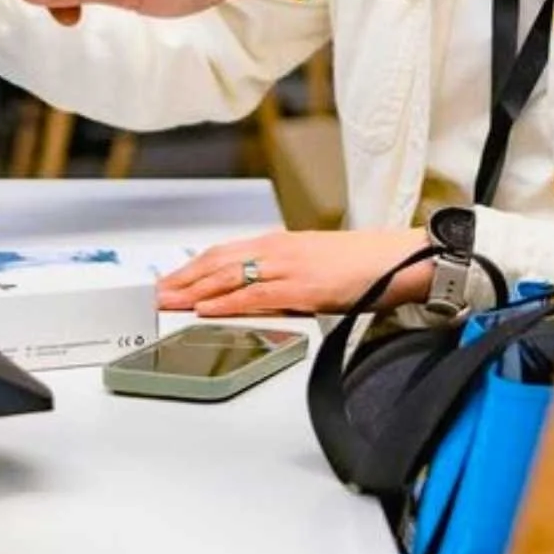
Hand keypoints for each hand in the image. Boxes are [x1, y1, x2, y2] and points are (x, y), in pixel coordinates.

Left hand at [158, 229, 431, 316]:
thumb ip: (283, 276)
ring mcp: (288, 267)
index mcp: (278, 243)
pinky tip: (205, 310)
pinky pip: (255, 295)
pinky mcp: (301, 287)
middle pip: (216, 262)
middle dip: (181, 279)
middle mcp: (277, 250)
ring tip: (166, 302)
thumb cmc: (363, 263)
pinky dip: (225, 303)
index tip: (168, 281)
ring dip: (192, 291)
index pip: (222, 253)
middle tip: (153, 294)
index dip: (191, 267)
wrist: (399, 258)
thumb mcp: (313, 264)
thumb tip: (258, 294)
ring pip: (228, 277)